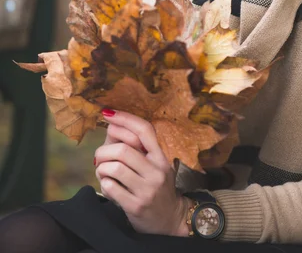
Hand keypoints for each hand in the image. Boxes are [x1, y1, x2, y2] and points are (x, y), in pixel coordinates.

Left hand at [95, 109, 189, 236]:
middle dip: (104, 150)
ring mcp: (147, 190)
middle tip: (99, 156)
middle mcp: (156, 171)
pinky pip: (110, 187)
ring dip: (101, 167)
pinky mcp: (136, 206)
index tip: (107, 113)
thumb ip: (135, 147)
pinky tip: (108, 185)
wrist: (170, 219)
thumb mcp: (153, 164)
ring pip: (114, 167)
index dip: (125, 118)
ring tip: (102, 171)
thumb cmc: (156, 186)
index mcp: (160, 157)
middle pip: (124, 149)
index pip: (144, 130)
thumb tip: (111, 125)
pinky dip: (103, 183)